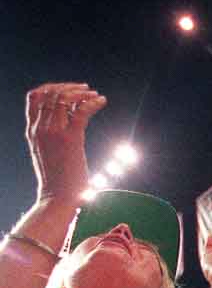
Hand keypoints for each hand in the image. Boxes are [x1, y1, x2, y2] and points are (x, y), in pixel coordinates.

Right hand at [26, 82, 106, 205]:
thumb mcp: (47, 155)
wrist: (57, 200)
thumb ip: (52, 139)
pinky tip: (102, 102)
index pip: (35, 97)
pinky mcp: (70, 139)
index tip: (69, 90)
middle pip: (50, 92)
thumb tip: (69, 131)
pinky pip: (82, 111)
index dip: (52, 87)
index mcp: (32, 132)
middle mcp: (40, 128)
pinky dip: (93, 102)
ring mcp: (53, 132)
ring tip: (94, 95)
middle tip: (86, 89)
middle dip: (70, 87)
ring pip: (64, 98)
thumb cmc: (57, 183)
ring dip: (81, 92)